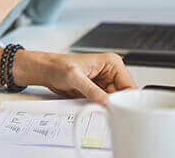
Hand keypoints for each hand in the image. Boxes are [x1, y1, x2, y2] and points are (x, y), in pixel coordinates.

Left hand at [13, 50, 136, 103]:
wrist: (45, 71)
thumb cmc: (57, 66)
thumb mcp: (74, 77)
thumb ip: (92, 91)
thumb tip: (107, 103)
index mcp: (111, 63)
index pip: (130, 86)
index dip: (125, 100)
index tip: (118, 109)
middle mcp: (110, 73)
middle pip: (123, 96)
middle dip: (115, 104)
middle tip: (107, 111)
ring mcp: (104, 83)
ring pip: (115, 102)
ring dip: (107, 107)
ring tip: (95, 106)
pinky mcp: (97, 92)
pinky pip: (104, 104)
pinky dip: (100, 108)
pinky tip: (93, 107)